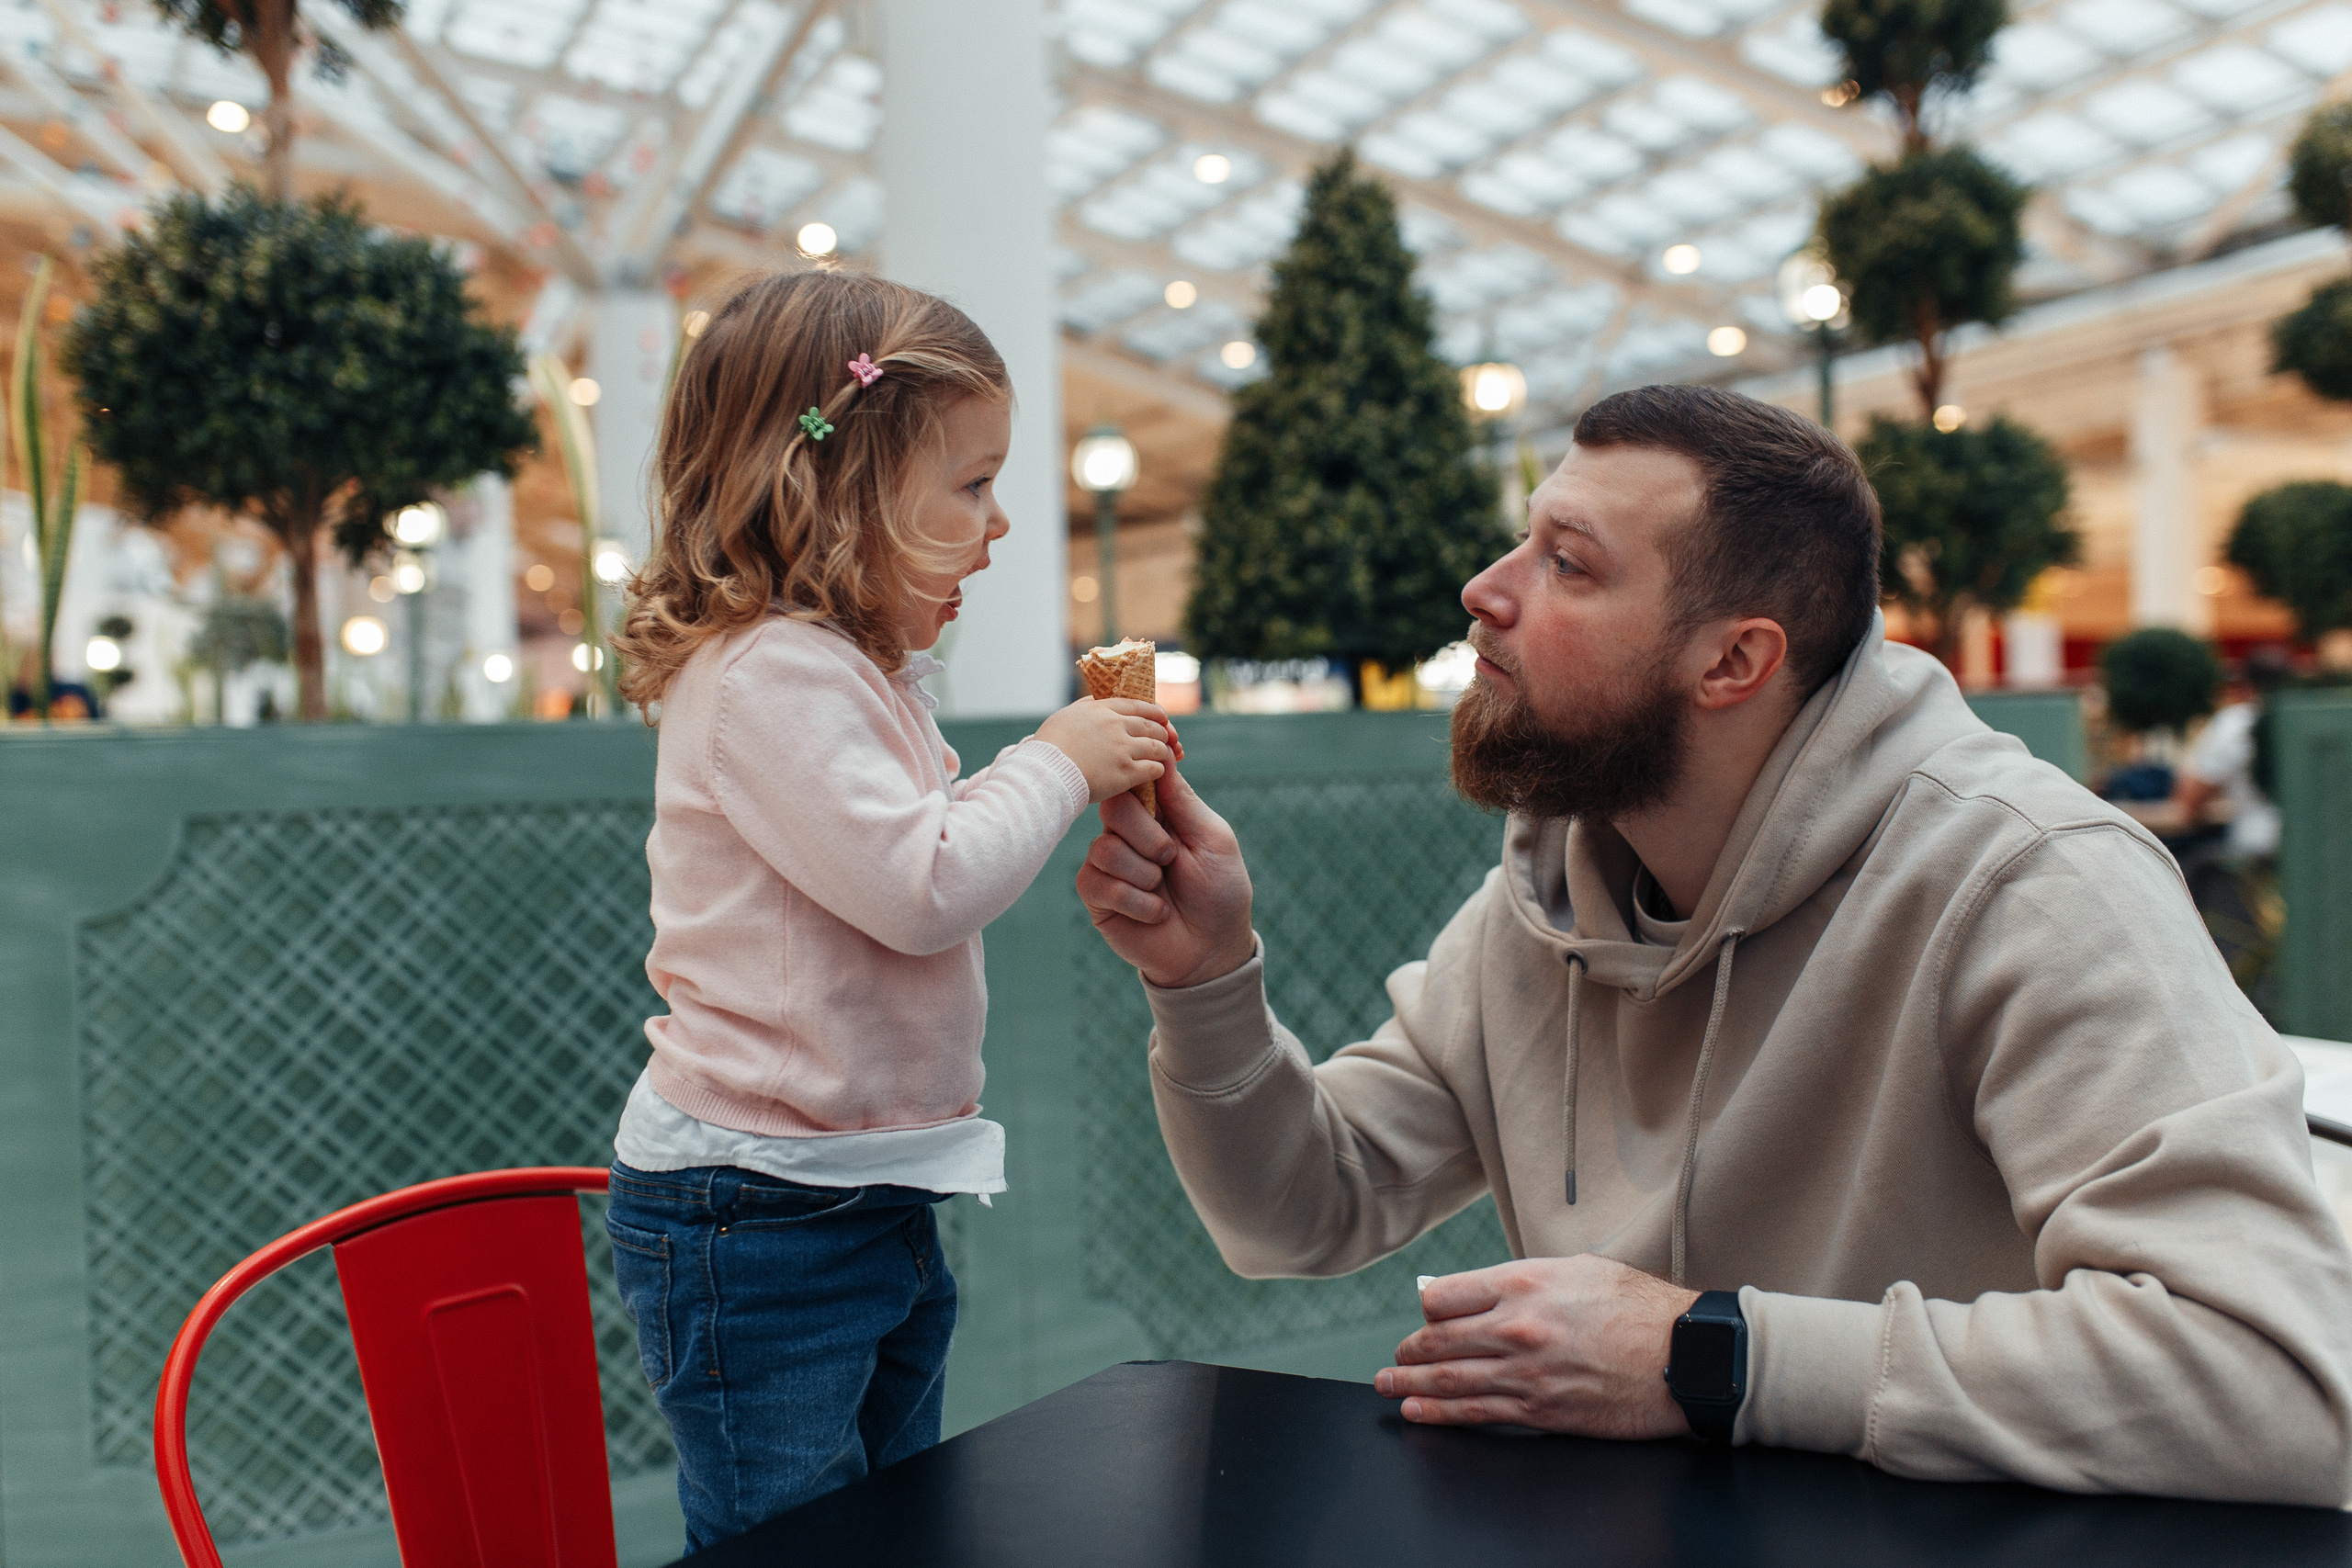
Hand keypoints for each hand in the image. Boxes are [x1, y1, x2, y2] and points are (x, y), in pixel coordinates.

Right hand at [1036, 698, 1175, 804]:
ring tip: (1165, 756)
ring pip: (1157, 746)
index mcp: (1102, 709)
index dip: (1154, 711)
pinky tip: (1158, 772)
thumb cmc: (1049, 746)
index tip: (1162, 716)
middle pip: (1151, 726)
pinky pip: (1154, 768)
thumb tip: (1099, 703)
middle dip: (1163, 732)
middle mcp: (1116, 726)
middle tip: (1167, 739)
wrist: (1045, 771)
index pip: (1137, 705)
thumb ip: (1086, 708)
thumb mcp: (1066, 715)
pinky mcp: (1125, 773)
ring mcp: (1122, 749)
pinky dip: (1159, 768)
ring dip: (1164, 751)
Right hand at [1075, 762, 1254, 989]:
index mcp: (1157, 814)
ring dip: (1145, 874)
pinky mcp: (1097, 898)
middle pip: (1114, 808)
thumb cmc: (1220, 892)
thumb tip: (1164, 751)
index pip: (1133, 781)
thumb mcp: (1213, 838)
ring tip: (1164, 891)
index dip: (1137, 781)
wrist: (1212, 952)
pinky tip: (1156, 913)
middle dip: (1148, 836)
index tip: (1154, 794)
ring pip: (1106, 848)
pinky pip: (1099, 883)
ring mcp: (1110, 866)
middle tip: (1170, 859)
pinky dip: (1136, 900)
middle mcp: (1128, 835)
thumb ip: (1183, 799)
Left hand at [1374, 1256, 1698, 1438]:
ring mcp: (1526, 1372)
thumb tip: (1483, 1290)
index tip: (1422, 1316)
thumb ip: (1526, 1279)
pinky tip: (1418, 1413)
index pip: (1445, 1295)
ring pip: (1449, 1380)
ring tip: (1389, 1386)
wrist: (1687, 1357)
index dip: (1426, 1308)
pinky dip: (1440, 1414)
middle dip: (1408, 1352)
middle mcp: (1517, 1326)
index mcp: (1524, 1283)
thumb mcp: (1580, 1270)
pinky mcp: (1541, 1411)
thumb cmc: (1641, 1308)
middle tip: (1396, 1359)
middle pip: (1437, 1340)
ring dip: (1410, 1386)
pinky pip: (1477, 1413)